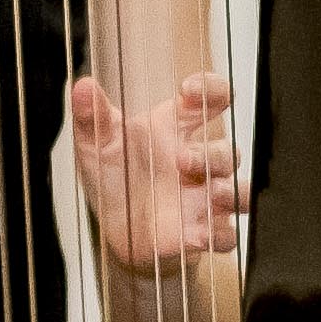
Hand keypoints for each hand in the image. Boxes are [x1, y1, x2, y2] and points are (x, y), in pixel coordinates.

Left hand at [68, 68, 241, 268]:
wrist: (112, 231)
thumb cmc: (114, 179)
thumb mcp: (97, 145)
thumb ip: (92, 117)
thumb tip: (82, 86)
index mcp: (176, 130)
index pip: (211, 99)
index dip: (211, 89)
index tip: (190, 90)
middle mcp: (197, 161)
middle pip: (227, 150)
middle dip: (210, 153)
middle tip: (181, 160)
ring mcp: (204, 197)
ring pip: (238, 188)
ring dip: (232, 189)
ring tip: (215, 192)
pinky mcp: (202, 231)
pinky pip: (226, 234)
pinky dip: (220, 234)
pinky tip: (202, 234)